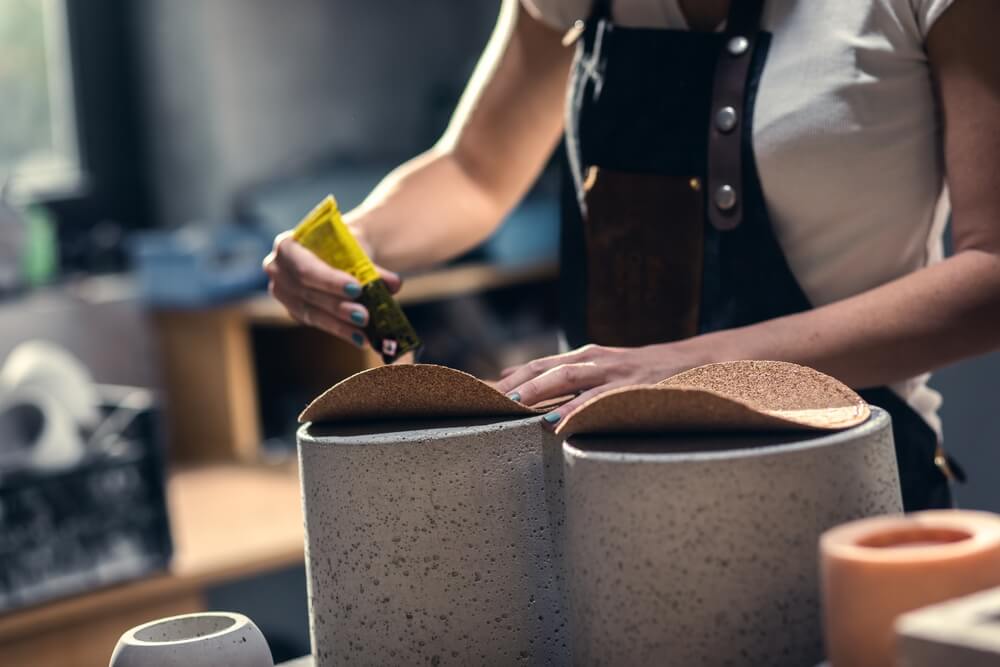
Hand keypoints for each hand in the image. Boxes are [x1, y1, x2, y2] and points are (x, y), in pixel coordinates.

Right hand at [263, 231, 401, 346]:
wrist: (337, 251)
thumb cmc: (343, 246)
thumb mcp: (355, 249)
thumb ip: (373, 268)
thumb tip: (394, 284)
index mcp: (287, 246)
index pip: (306, 268)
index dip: (330, 280)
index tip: (357, 289)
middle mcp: (277, 269)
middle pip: (308, 293)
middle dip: (338, 307)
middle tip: (364, 317)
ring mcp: (282, 293)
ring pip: (311, 313)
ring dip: (340, 325)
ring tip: (365, 334)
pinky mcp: (294, 311)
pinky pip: (317, 323)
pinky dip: (340, 330)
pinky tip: (360, 338)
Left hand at [494, 342, 712, 427]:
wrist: (694, 361)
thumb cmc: (641, 372)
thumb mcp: (603, 369)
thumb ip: (566, 377)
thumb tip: (521, 384)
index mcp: (586, 357)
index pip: (540, 366)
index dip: (512, 378)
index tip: (482, 391)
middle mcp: (596, 360)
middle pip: (548, 369)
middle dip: (518, 384)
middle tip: (490, 400)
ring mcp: (614, 373)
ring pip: (569, 377)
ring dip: (540, 389)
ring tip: (515, 405)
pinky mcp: (633, 388)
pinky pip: (601, 399)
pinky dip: (578, 409)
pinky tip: (561, 423)